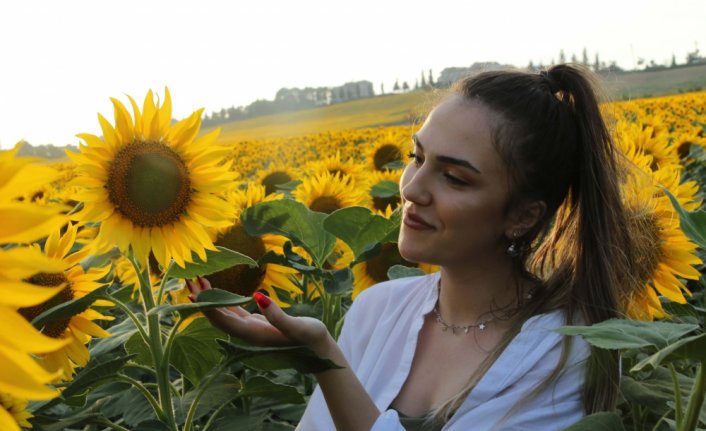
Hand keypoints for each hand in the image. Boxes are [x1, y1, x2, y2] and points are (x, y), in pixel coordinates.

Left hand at [185, 277, 331, 355]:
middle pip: (217, 317)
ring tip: (198, 281)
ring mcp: (250, 329)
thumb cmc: (310, 339)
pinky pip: (233, 312)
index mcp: (254, 334)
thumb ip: (277, 315)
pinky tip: (215, 291)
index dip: (207, 307)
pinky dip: (222, 301)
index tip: (195, 291)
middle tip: (189, 279)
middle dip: (202, 300)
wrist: (318, 351)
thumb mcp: (297, 327)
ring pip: (223, 314)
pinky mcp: (256, 324)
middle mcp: (247, 333)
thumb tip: (258, 297)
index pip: (224, 321)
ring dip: (210, 299)